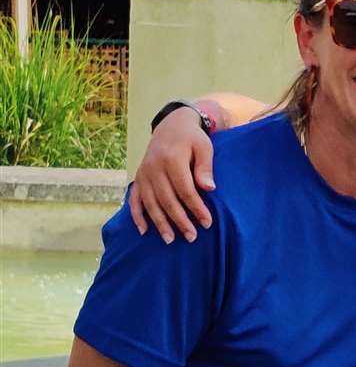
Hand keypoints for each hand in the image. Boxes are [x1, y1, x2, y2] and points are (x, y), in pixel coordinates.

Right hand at [128, 108, 215, 242]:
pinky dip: (137, 215)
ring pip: (150, 203)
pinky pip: (135, 199)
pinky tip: (144, 231)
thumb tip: (209, 189)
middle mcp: (154, 168)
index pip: (185, 190)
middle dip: (180, 221)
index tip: (207, 223)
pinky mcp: (139, 177)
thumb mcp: (204, 147)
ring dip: (160, 223)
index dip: (196, 208)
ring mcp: (144, 174)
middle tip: (191, 237)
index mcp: (171, 159)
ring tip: (170, 240)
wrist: (171, 126)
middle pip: (167, 200)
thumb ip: (205, 167)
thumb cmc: (192, 139)